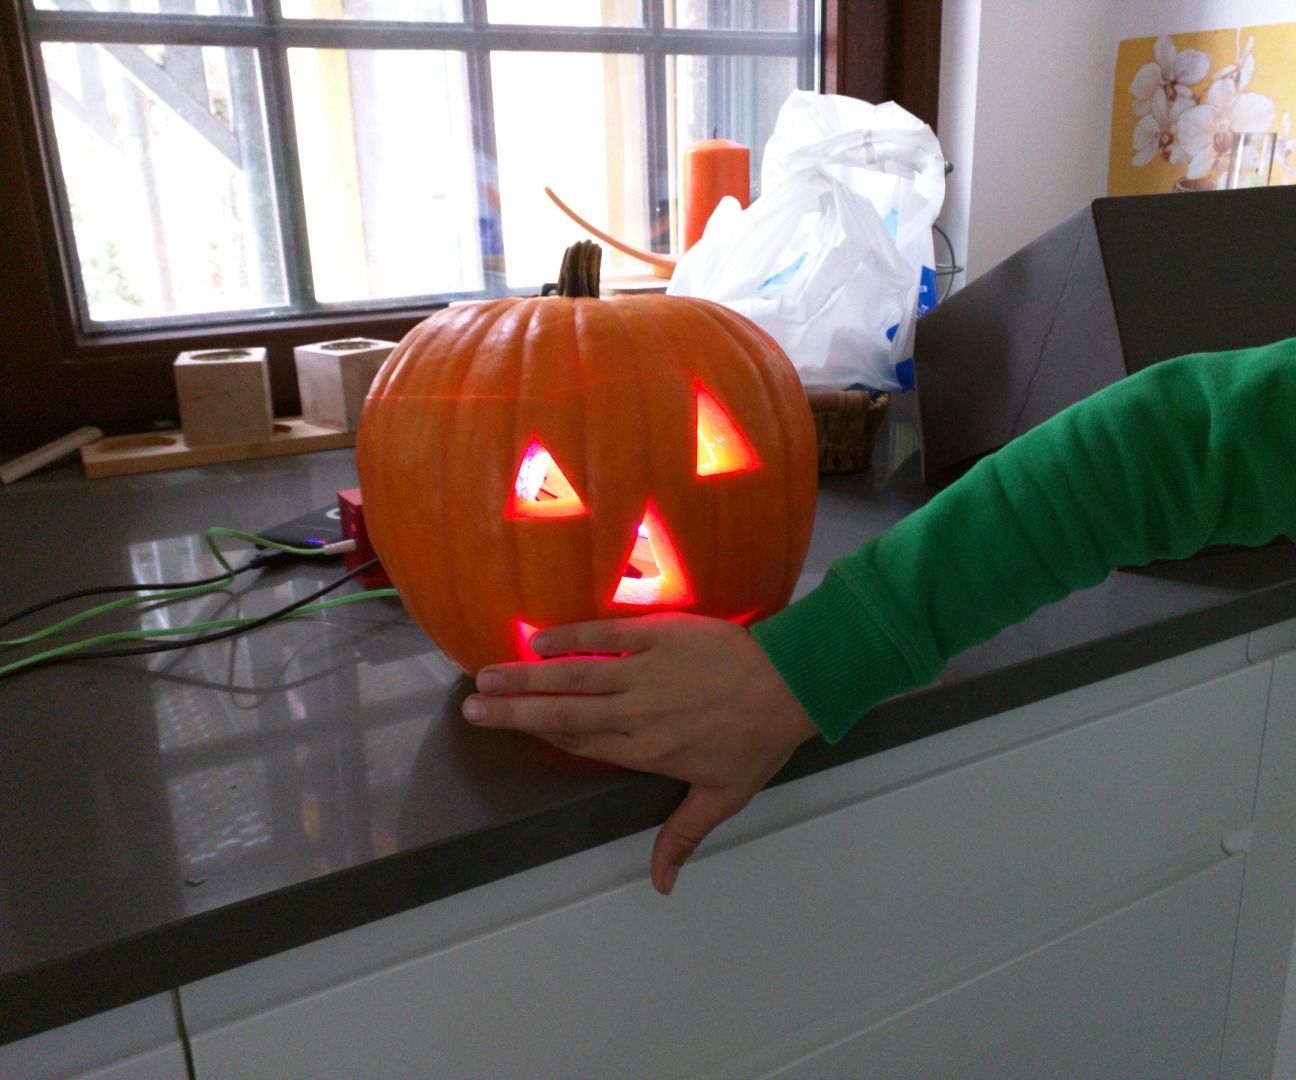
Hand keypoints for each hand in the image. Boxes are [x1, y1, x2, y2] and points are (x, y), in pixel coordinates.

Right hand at [462, 613, 816, 894]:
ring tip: (488, 673)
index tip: (499, 727)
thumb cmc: (757, 740)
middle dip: (513, 709)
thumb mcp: (723, 797)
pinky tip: (539, 637)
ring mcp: (646, 671)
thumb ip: (683, 836)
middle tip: (471, 705)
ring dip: (528, 674)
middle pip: (562, 712)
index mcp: (646, 750)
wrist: (791, 684)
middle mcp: (636, 712)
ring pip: (575, 674)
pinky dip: (572, 635)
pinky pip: (607, 633)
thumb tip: (661, 885)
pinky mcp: (661, 634)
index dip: (537, 734)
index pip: (579, 742)